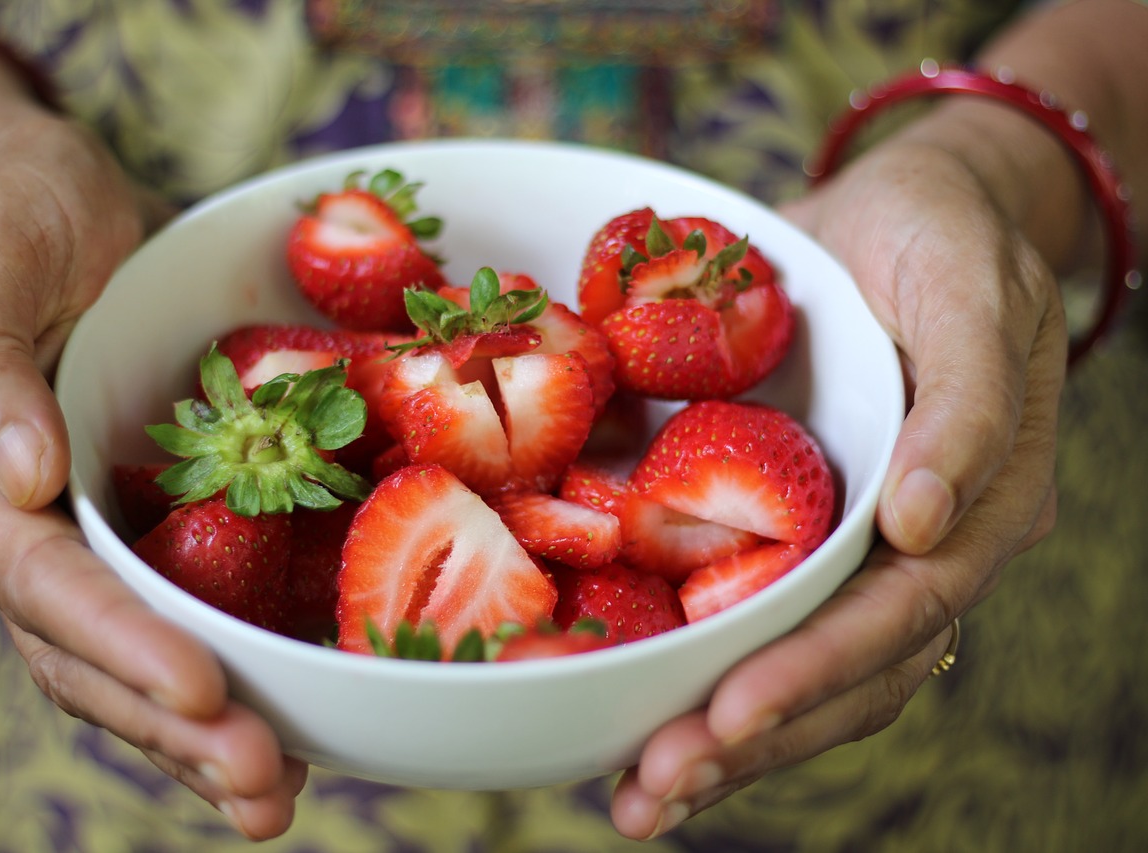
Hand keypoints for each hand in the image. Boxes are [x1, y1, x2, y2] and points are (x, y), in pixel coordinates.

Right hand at [0, 111, 305, 838]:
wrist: (38, 205)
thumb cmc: (9, 217)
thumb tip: (20, 475)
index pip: (42, 581)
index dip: (118, 641)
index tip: (200, 690)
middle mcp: (18, 527)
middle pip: (84, 652)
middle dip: (169, 725)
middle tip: (262, 782)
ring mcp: (74, 535)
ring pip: (119, 663)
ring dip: (192, 738)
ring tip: (274, 795)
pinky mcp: (128, 524)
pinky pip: (163, 618)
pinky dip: (212, 682)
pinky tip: (278, 728)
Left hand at [608, 137, 1067, 838]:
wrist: (908, 212)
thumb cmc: (941, 240)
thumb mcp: (971, 291)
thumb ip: (969, 405)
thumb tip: (926, 527)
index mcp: (980, 508)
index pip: (901, 619)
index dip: (817, 672)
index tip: (730, 713)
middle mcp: (922, 551)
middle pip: (846, 675)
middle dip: (750, 737)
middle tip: (651, 789)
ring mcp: (859, 548)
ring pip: (806, 672)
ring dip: (724, 740)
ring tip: (636, 796)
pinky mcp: (801, 528)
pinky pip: (762, 619)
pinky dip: (706, 676)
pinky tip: (637, 723)